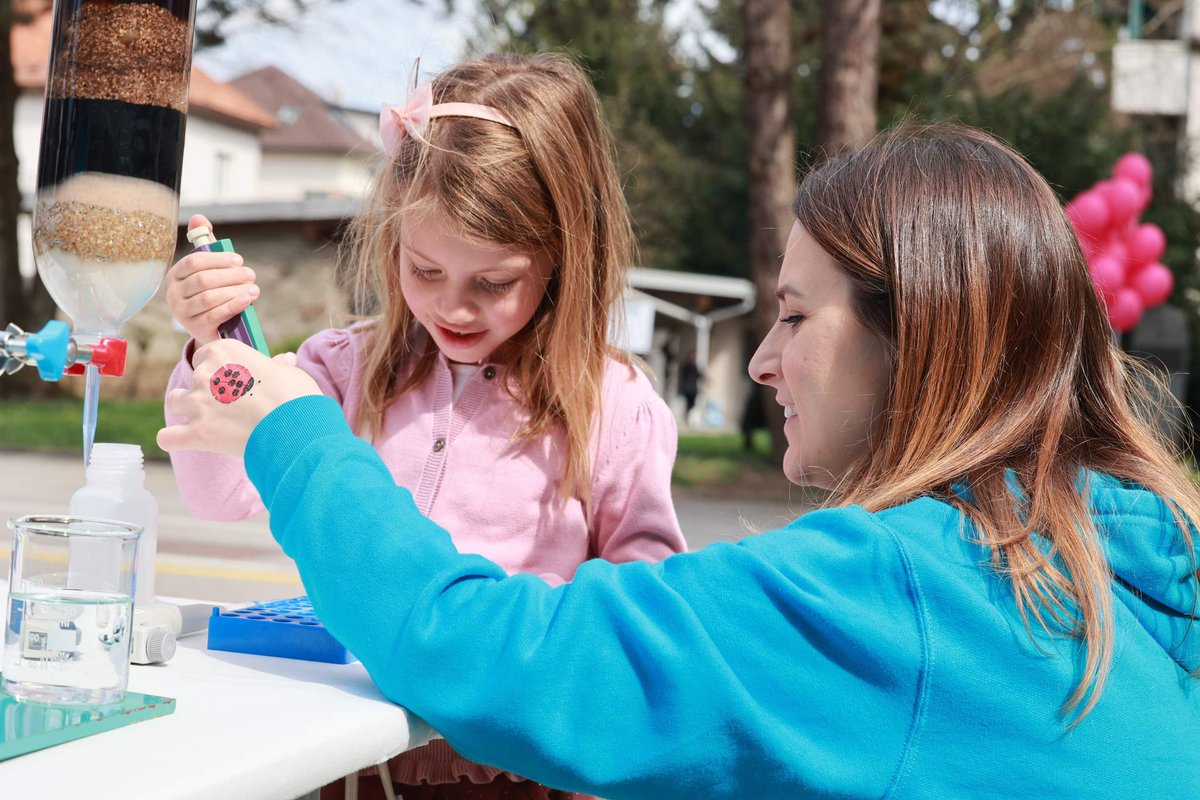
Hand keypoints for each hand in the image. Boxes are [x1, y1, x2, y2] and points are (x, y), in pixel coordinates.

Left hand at [157, 339, 319, 457]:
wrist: (298, 429)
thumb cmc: (297, 397)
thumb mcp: (289, 373)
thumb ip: (277, 366)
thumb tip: (285, 360)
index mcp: (223, 352)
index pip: (206, 355)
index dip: (220, 370)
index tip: (235, 382)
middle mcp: (204, 373)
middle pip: (192, 378)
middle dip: (205, 390)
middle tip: (229, 405)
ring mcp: (197, 404)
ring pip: (174, 400)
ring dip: (187, 409)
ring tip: (209, 420)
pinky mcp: (196, 433)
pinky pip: (168, 437)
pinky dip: (175, 440)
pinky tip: (185, 441)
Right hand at [165, 215, 258, 346]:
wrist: (211, 326)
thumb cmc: (210, 291)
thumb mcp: (208, 267)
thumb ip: (205, 243)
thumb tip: (200, 218)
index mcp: (175, 275)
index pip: (194, 262)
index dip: (218, 259)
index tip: (239, 259)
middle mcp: (174, 293)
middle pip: (203, 280)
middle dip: (230, 276)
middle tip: (251, 274)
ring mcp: (182, 312)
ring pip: (209, 298)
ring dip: (235, 291)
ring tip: (254, 289)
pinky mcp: (195, 328)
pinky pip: (214, 315)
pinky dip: (233, 306)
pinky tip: (247, 300)